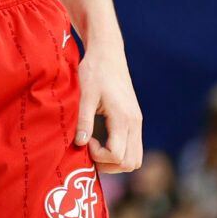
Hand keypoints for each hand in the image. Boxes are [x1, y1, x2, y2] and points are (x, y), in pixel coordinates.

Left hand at [76, 43, 143, 172]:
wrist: (107, 53)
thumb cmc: (94, 70)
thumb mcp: (84, 95)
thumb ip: (83, 120)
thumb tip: (79, 143)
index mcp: (123, 118)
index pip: (118, 156)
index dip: (99, 156)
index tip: (85, 140)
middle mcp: (135, 123)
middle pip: (131, 163)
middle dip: (109, 164)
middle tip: (89, 149)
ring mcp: (137, 121)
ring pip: (135, 158)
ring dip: (116, 160)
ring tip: (95, 146)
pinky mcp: (134, 119)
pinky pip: (133, 146)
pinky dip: (120, 151)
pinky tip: (102, 139)